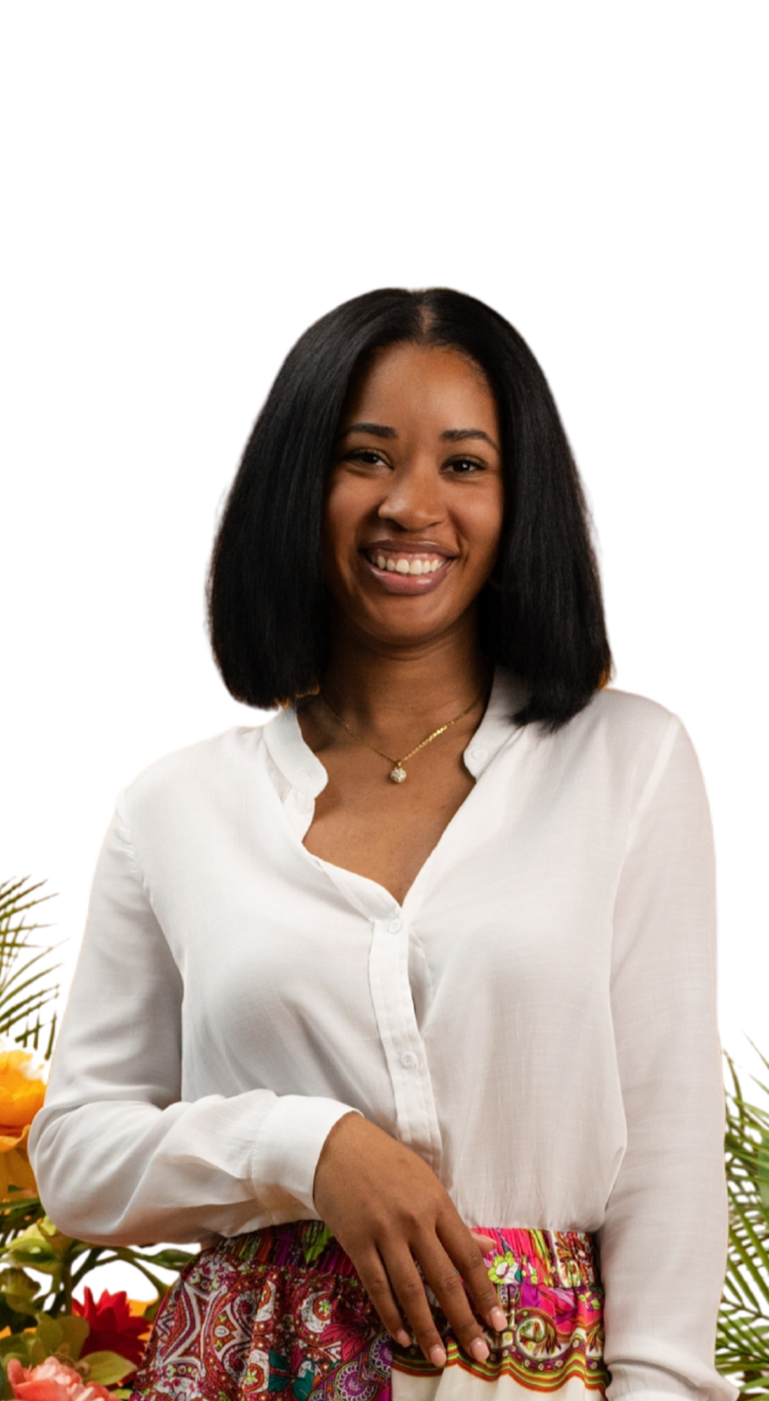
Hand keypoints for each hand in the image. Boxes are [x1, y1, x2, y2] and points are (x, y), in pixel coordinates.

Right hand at [312, 1113, 507, 1367]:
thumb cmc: (387, 1162)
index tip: (497, 1322)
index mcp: (437, 1204)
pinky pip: (377, 1286)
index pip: (467, 1257)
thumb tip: (488, 1247)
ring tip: (439, 1357)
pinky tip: (402, 1335)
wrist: (337, 1147)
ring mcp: (384, 1233)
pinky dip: (390, 1314)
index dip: (484, 1293)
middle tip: (479, 1353)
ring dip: (427, 1328)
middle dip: (464, 1321)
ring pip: (410, 1290)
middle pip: (444, 1280)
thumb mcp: (427, 1183)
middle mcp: (414, 1221)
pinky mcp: (357, 1243)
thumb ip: (455, 1220)